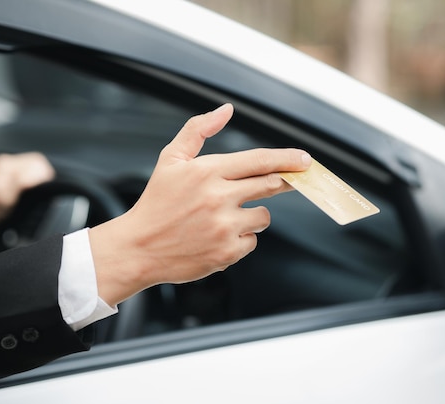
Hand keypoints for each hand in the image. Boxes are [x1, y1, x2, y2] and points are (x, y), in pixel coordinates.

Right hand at [90, 104, 311, 305]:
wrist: (138, 248)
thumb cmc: (157, 202)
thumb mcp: (170, 159)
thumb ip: (198, 129)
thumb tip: (226, 109)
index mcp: (207, 171)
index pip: (259, 160)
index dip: (288, 159)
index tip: (306, 160)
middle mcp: (218, 198)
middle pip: (270, 185)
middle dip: (282, 183)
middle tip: (286, 183)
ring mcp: (223, 227)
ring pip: (263, 216)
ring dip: (253, 215)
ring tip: (224, 217)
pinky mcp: (226, 253)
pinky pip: (251, 241)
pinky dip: (241, 239)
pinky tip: (217, 237)